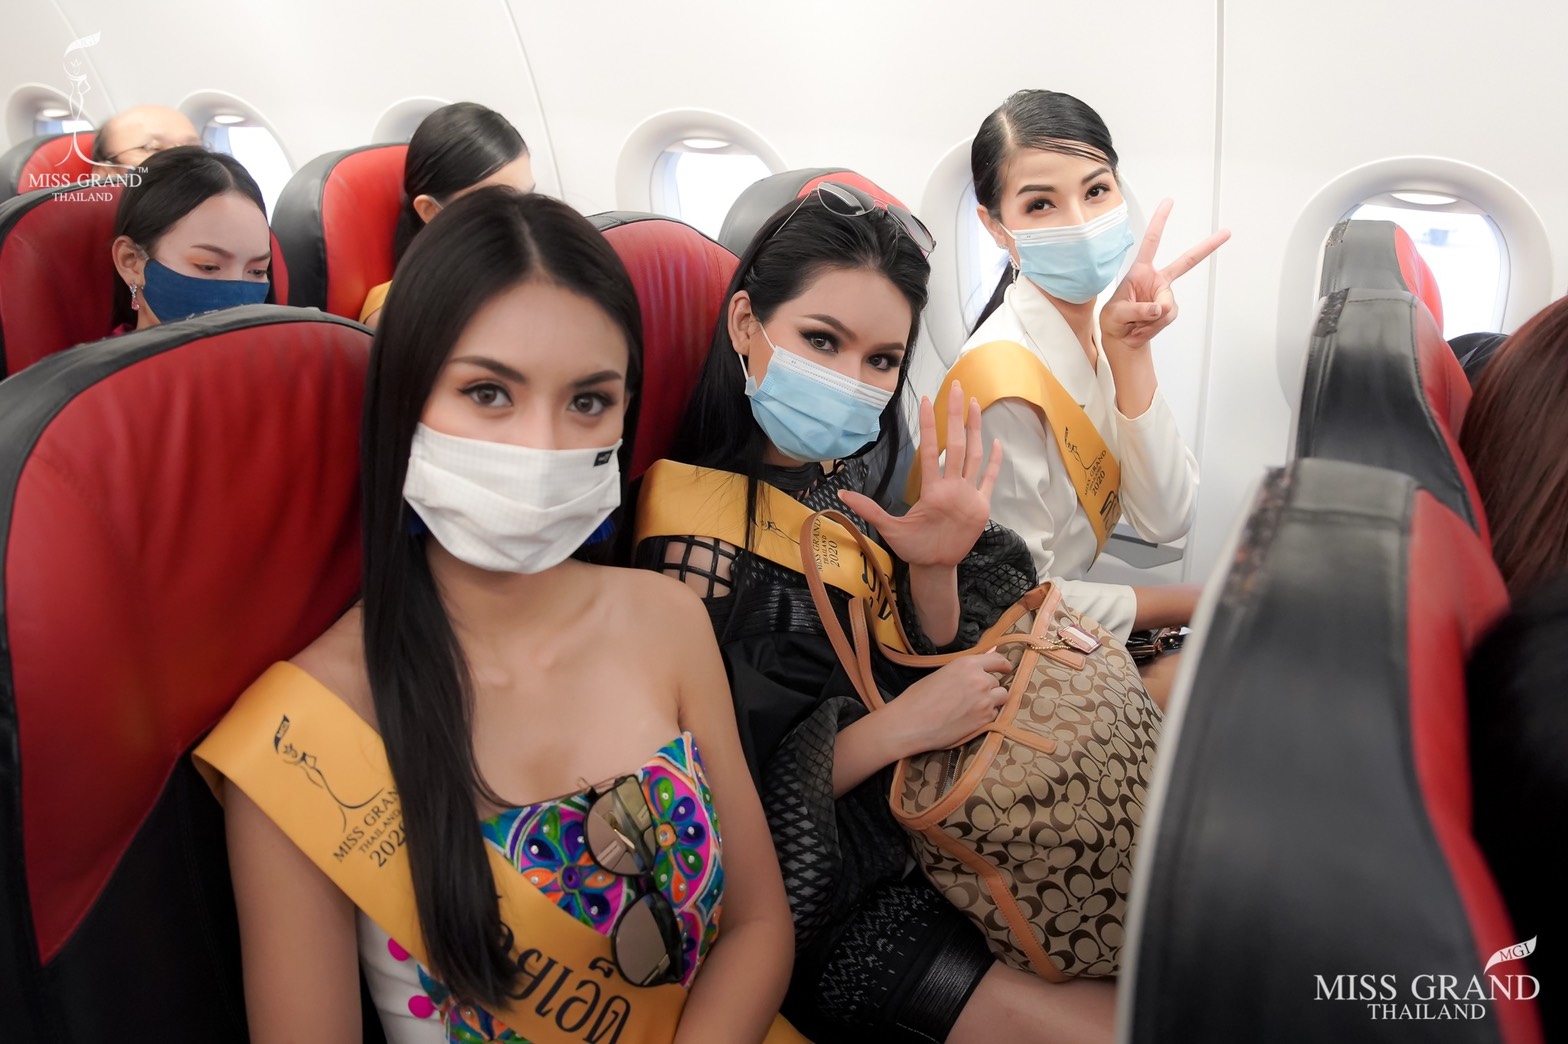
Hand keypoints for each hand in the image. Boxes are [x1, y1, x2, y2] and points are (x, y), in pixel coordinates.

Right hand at [839, 379, 1001, 567]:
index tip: (926, 400)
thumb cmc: (914, 549)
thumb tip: (841, 495)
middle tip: (959, 387)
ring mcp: (971, 496)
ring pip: (976, 455)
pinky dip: (994, 459)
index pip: (930, 450)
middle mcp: (955, 490)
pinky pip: (990, 477)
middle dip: (957, 413)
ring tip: (976, 403)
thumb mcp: (890, 530)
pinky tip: (994, 439)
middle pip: (957, 444)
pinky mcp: (983, 505)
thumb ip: (869, 509)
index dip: (928, 424)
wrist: (940, 570)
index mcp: (933, 493)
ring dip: (976, 428)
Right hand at [884, 650, 1014, 754]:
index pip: (998, 661)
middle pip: (997, 681)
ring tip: (974, 707)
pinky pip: (995, 714)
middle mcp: (980, 680)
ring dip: (992, 701)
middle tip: (972, 696)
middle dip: (989, 687)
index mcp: (967, 664)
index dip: (1004, 665)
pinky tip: (969, 718)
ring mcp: (985, 701)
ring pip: (1001, 698)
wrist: (910, 723)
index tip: (1006, 669)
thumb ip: (968, 666)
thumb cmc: (919, 697)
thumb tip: (993, 652)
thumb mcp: (943, 673)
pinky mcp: (985, 720)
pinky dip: (987, 715)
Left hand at [1100, 199, 1229, 350]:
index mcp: (1141, 271)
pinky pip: (1168, 316)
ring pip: (1167, 305)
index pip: (1151, 241)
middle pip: (1186, 261)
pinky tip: (1144, 327)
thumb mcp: (1118, 314)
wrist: (1121, 338)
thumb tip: (1159, 308)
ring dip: (1151, 318)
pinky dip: (1155, 325)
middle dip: (1207, 247)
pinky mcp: (1170, 309)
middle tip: (1226, 232)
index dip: (1160, 221)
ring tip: (1136, 323)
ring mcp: (1165, 295)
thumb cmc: (1114, 319)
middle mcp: (1157, 280)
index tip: (1169, 202)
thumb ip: (1138, 310)